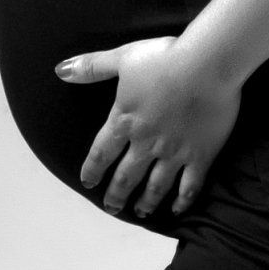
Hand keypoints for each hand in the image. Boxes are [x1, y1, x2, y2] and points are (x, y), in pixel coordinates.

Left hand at [56, 35, 241, 218]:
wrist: (208, 63)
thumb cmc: (165, 57)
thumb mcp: (123, 57)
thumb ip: (91, 67)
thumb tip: (60, 70)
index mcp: (125, 121)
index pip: (101, 153)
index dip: (92, 170)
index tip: (88, 183)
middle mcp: (146, 143)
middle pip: (126, 176)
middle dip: (116, 194)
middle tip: (111, 207)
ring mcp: (174, 152)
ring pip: (155, 186)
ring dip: (146, 201)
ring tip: (140, 212)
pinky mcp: (201, 155)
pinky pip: (190, 185)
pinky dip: (182, 200)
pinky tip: (176, 209)